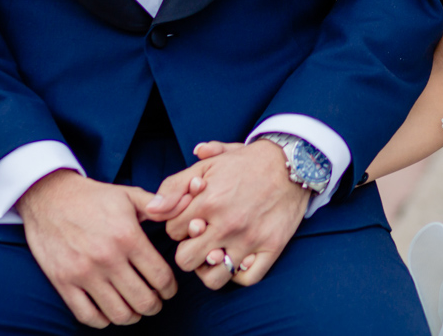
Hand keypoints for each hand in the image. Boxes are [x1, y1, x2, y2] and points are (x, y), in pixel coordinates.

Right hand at [17, 169, 177, 326]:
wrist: (49, 196)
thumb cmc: (93, 196)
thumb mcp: (129, 194)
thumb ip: (160, 205)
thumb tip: (187, 205)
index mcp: (127, 236)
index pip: (160, 277)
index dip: (170, 289)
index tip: (168, 290)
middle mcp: (107, 258)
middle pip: (143, 300)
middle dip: (154, 305)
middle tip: (155, 301)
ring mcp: (84, 273)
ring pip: (119, 313)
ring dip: (132, 316)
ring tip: (134, 308)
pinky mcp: (63, 282)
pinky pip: (88, 316)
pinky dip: (103, 320)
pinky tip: (109, 311)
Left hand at [158, 140, 307, 288]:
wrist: (291, 163)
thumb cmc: (246, 163)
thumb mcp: (208, 165)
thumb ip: (175, 185)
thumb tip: (152, 209)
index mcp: (208, 201)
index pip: (172, 231)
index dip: (178, 225)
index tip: (189, 219)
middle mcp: (227, 223)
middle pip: (185, 260)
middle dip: (188, 250)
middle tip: (199, 239)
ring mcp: (250, 239)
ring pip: (213, 278)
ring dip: (210, 268)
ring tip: (214, 254)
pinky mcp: (271, 248)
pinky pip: (245, 279)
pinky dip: (237, 274)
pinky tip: (236, 259)